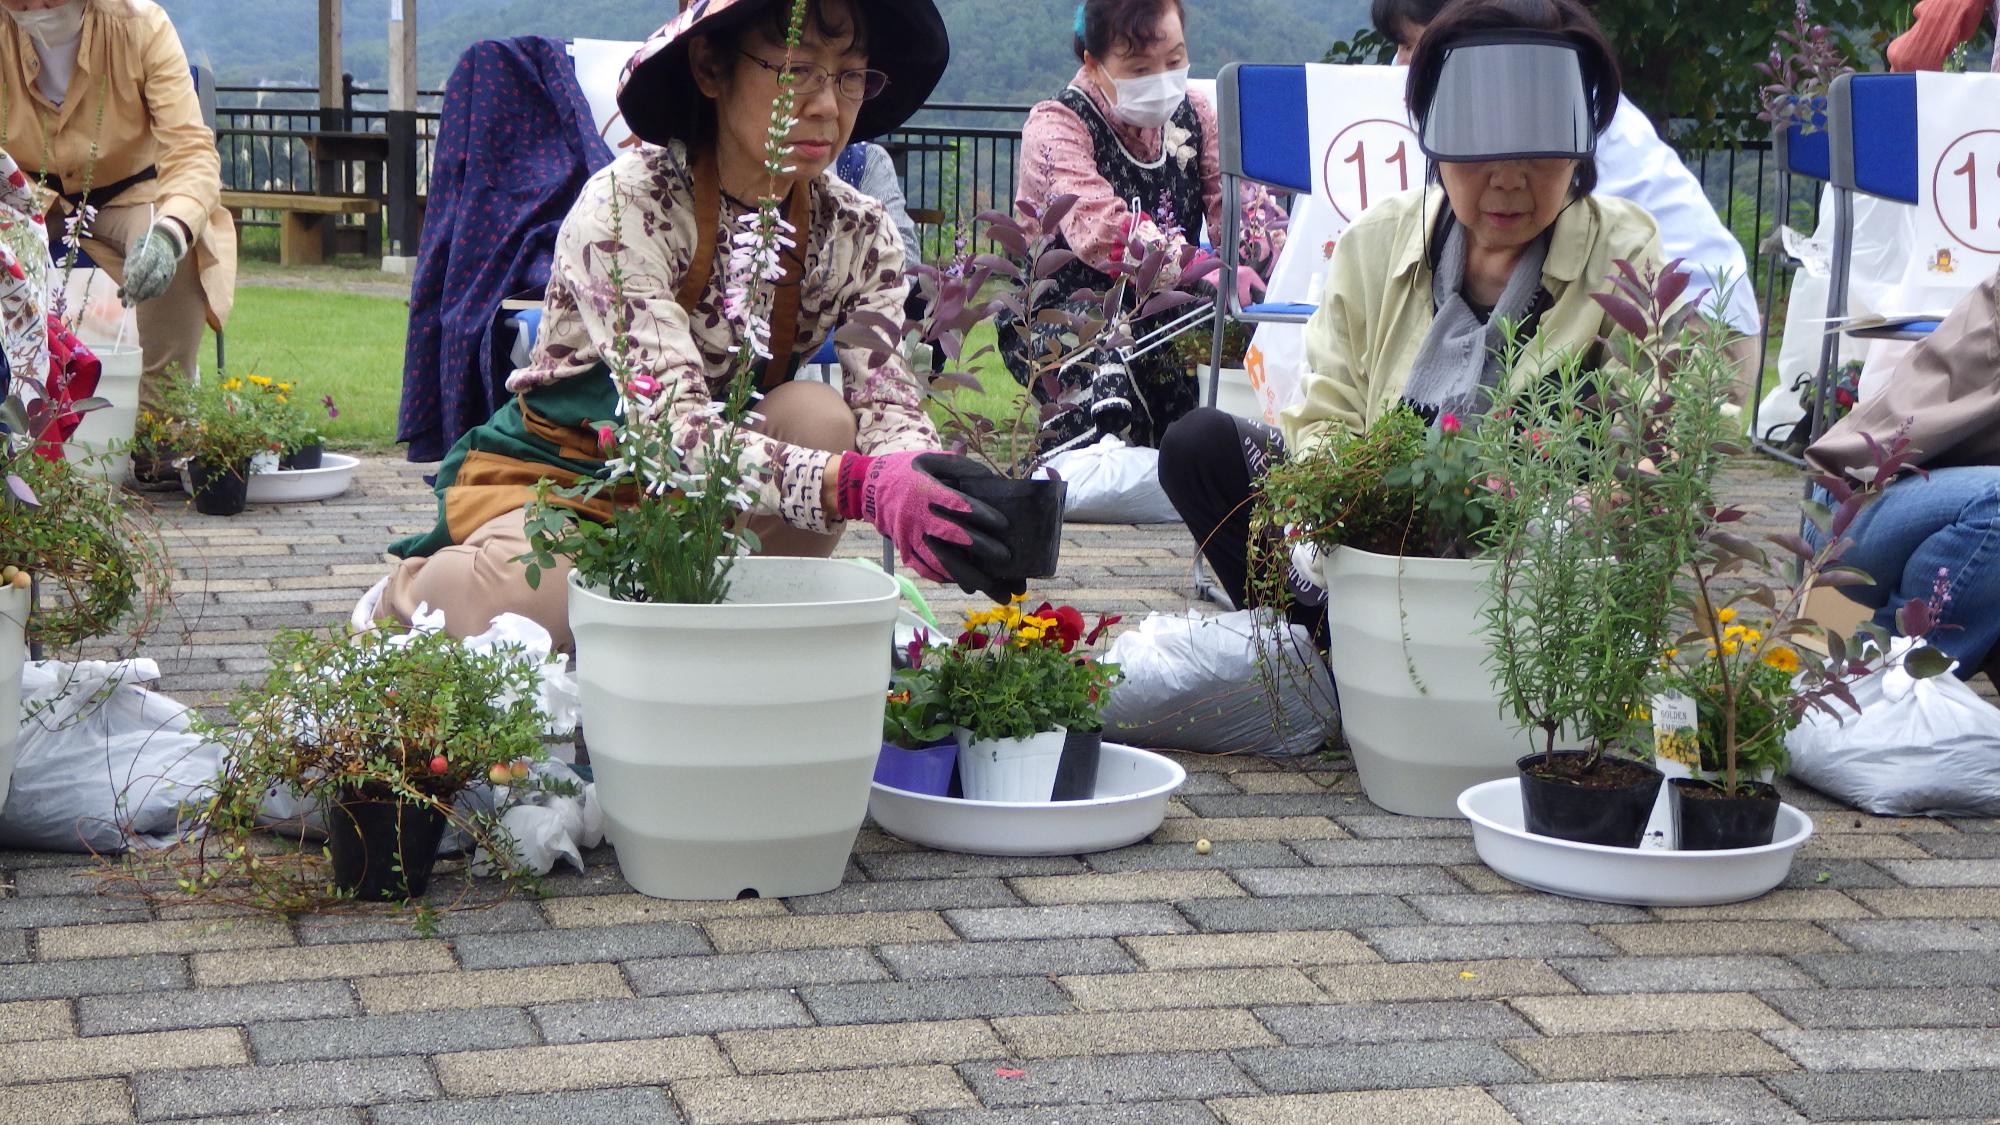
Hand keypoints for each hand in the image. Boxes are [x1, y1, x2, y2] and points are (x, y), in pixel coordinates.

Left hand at [119, 220, 185, 304]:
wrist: (164, 243)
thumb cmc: (144, 248)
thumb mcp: (134, 253)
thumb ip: (130, 268)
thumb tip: (126, 287)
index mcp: (152, 252)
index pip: (142, 270)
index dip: (133, 282)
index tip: (126, 291)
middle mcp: (163, 262)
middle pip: (152, 281)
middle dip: (139, 293)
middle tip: (127, 302)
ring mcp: (169, 271)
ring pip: (157, 288)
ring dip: (143, 297)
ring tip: (130, 302)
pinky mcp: (170, 278)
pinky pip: (160, 290)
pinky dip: (150, 295)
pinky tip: (141, 297)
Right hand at [836, 451, 1025, 602]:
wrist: (867, 488)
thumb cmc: (906, 471)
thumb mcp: (930, 458)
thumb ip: (959, 466)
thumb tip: (988, 478)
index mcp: (925, 491)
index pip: (956, 504)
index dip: (981, 514)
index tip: (1003, 524)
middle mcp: (917, 517)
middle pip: (952, 537)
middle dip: (981, 548)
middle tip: (1006, 559)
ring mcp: (909, 538)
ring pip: (941, 561)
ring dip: (967, 576)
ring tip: (991, 587)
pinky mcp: (905, 550)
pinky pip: (927, 569)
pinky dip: (948, 578)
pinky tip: (968, 586)